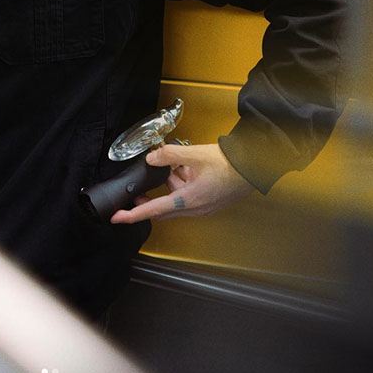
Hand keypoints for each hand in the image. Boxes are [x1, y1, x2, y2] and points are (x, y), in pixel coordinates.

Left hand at [109, 142, 254, 223]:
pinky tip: (183, 168)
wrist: (254, 166)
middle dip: (148, 199)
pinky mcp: (209, 200)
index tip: (117, 217)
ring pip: (175, 199)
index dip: (133, 214)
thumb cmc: (230, 164)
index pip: (153, 210)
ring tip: (167, 166)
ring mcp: (203, 205)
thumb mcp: (194, 155)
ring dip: (167, 185)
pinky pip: (187, 194)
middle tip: (136, 190)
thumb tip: (151, 158)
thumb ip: (169, 156)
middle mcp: (195, 207)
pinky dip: (181, 182)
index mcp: (189, 200)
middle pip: (163, 208)